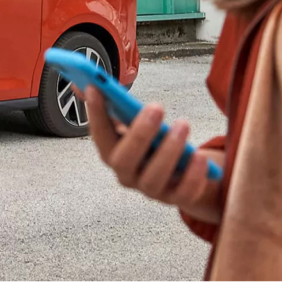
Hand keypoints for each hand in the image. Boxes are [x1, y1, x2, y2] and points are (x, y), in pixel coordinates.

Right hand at [84, 86, 223, 223]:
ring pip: (154, 176)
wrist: (178, 175)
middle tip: (157, 106)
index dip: (95, 113)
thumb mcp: (130, 124)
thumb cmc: (149, 144)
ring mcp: (150, 189)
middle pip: (124, 160)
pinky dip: (192, 176)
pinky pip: (183, 192)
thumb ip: (109, 106)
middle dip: (139, 132)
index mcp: (111, 152)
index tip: (96, 88)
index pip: (98, 135)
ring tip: (183, 123)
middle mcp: (126, 174)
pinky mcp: (176, 198)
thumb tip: (81, 83)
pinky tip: (200, 156)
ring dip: (169, 150)